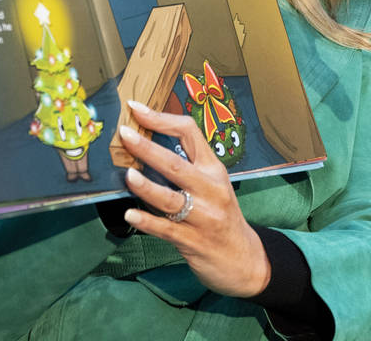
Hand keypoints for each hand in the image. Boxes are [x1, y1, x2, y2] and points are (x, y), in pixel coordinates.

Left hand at [118, 100, 270, 297]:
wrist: (245, 260)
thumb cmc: (221, 215)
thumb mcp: (213, 185)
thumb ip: (187, 166)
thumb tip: (147, 144)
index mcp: (213, 169)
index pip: (189, 132)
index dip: (161, 118)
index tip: (136, 109)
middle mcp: (210, 189)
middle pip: (175, 164)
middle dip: (148, 148)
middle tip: (125, 135)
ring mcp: (203, 216)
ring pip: (170, 198)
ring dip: (146, 186)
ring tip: (127, 175)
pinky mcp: (193, 241)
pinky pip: (166, 229)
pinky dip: (146, 222)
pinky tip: (130, 215)